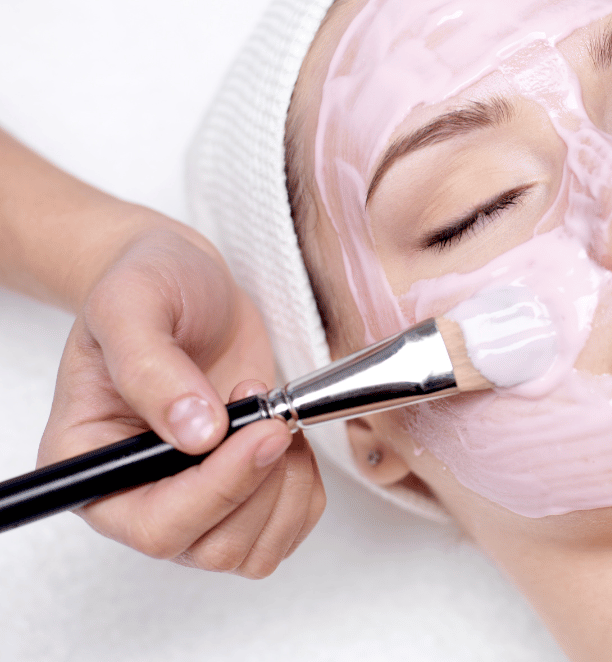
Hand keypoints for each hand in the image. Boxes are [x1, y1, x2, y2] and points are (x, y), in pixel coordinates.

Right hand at [37, 226, 324, 576]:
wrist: (187, 278)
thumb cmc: (147, 286)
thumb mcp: (131, 305)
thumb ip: (151, 368)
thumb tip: (196, 434)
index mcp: (91, 469)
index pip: (156, 525)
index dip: (218, 490)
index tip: (262, 433)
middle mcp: (136, 499)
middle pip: (212, 546)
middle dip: (261, 483)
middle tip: (269, 414)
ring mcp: (191, 502)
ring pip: (254, 548)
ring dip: (286, 487)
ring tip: (273, 417)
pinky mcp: (239, 493)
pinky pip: (286, 528)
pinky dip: (304, 490)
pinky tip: (288, 436)